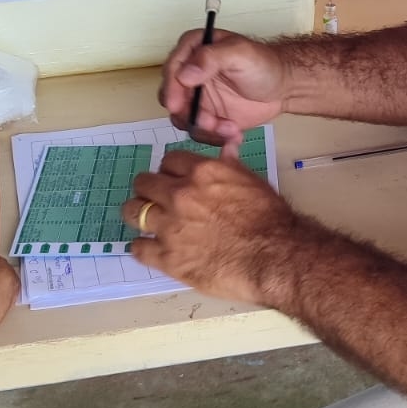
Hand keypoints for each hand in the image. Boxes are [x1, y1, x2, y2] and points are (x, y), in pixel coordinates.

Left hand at [122, 145, 298, 304]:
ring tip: (145, 221)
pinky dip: (141, 247)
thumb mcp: (252, 182)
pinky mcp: (167, 258)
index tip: (173, 180)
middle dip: (148, 189)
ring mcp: (170, 227)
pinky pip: (138, 248)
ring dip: (138, 214)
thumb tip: (226, 149)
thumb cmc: (270, 219)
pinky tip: (148, 248)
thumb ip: (231, 166)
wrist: (273, 257)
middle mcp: (180, 196)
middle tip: (155, 199)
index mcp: (201, 173)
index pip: (168, 161)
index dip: (170, 171)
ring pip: (133, 212)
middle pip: (144, 183)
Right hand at [159, 26, 288, 142]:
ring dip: (204, 129)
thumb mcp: (239, 54)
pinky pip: (199, 132)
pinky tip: (234, 133)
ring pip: (183, 119)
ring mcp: (196, 97)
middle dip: (189, 114)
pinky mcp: (206, 117)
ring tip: (230, 129)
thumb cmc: (263, 64)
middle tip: (210, 123)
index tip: (177, 106)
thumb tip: (184, 75)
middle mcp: (189, 74)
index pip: (172, 69)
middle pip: (172, 98)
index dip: (171, 89)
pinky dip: (214, 137)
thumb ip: (210, 59)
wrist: (283, 87)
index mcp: (193, 50)